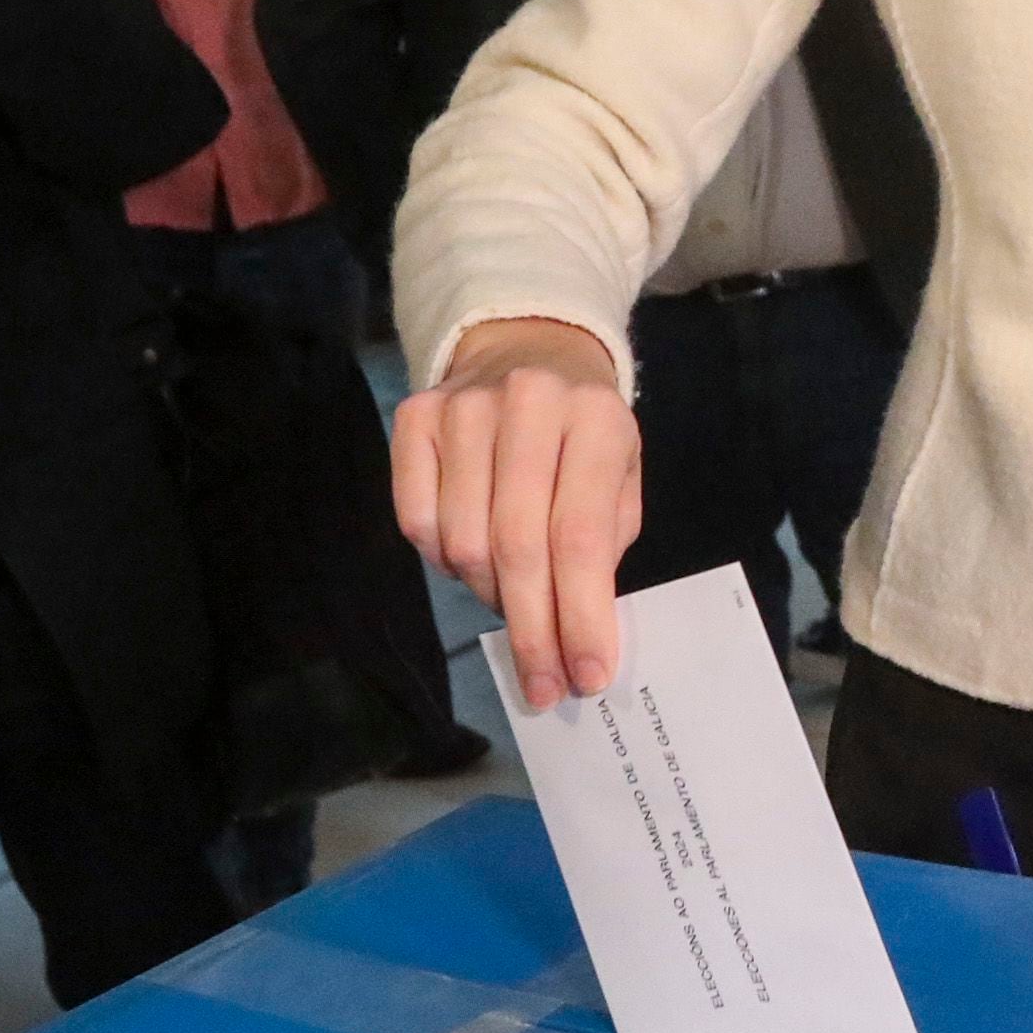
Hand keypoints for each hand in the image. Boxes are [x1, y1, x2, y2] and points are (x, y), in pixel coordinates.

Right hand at [393, 317, 640, 709]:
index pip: (582, 536)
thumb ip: (603, 550)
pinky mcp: (414, 416)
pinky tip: (469, 557)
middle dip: (534, 630)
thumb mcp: (619, 477)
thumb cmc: (584, 433)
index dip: (581, 615)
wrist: (529, 348)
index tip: (587, 674)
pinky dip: (443, 560)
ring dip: (491, 593)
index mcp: (598, 419)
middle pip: (519, 546)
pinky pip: (417, 522)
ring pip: (463, 542)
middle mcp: (529, 403)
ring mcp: (463, 406)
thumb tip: (577, 640)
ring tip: (514, 597)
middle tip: (544, 684)